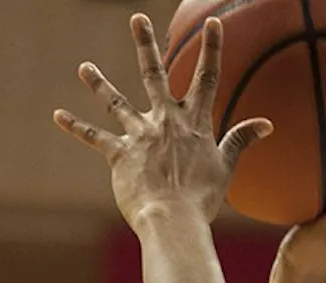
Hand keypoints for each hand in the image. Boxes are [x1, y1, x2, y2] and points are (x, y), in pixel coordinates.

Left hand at [53, 14, 272, 231]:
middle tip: (136, 19)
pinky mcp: (119, 155)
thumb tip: (267, 124)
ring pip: (116, 102)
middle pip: (154, 74)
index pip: (206, 78)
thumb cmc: (202, 199)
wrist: (173, 220)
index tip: (213, 23)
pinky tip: (58, 115)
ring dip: (99, 83)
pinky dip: (75, 126)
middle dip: (144, 44)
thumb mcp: (226, 167)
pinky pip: (94, 137)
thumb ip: (240, 140)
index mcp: (194, 123)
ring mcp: (140, 136)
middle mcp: (165, 121)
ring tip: (84, 67)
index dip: (212, 48)